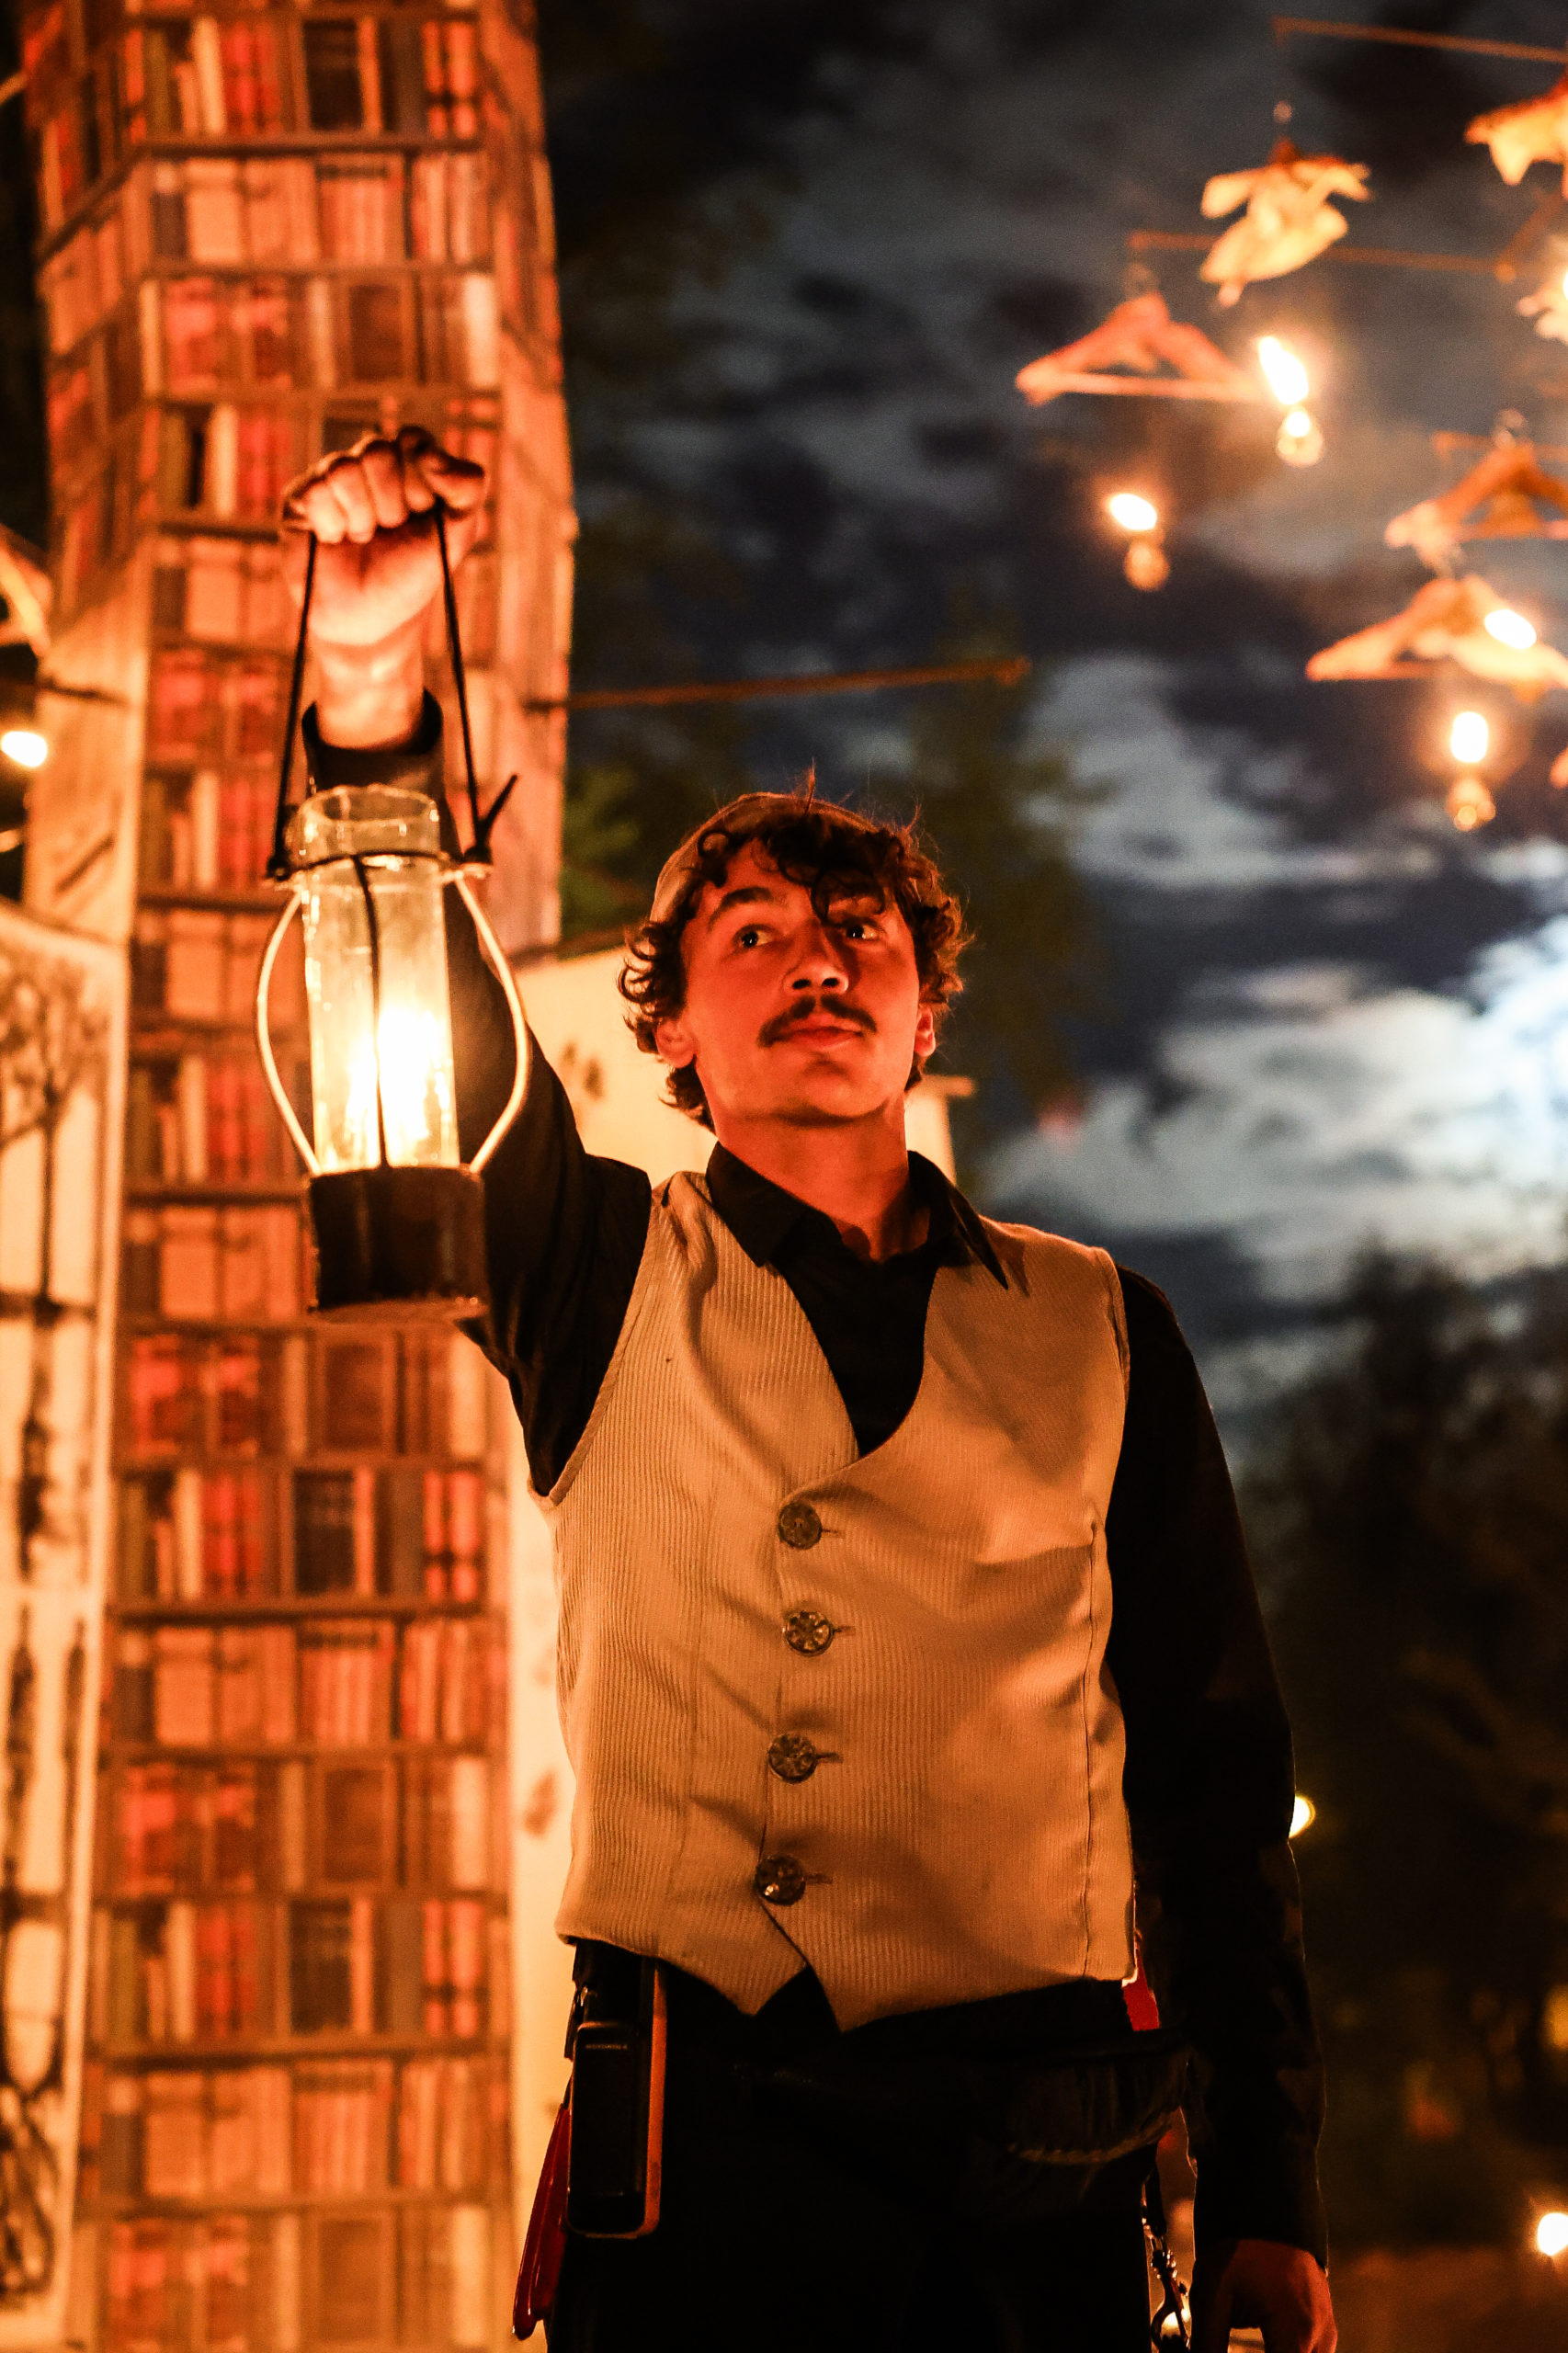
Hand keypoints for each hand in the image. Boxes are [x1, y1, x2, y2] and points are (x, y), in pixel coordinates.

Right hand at [279, 428, 486, 743]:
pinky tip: (335, 541)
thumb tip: (432, 455)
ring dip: (362, 516)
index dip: (420, 480)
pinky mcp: (300, 499)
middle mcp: (366, 464)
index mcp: (405, 463)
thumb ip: (467, 487)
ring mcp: (330, 478)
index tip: (422, 512)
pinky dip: (333, 526)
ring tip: (362, 538)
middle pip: (376, 450)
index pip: (412, 440)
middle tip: (391, 530)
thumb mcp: (457, 533)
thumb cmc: (413, 575)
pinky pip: (315, 492)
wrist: (373, 622)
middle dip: (392, 503)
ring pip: (343, 469)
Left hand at [1190, 2238, 1335, 2352]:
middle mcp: (1321, 2339)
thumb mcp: (1213, 2297)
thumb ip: (1208, 2345)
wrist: (1266, 2208)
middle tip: (1224, 2348)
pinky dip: (1281, 2352)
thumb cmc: (1241, 2248)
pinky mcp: (1322, 2326)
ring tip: (1242, 2345)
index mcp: (1297, 2333)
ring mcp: (1326, 2333)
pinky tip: (1260, 2348)